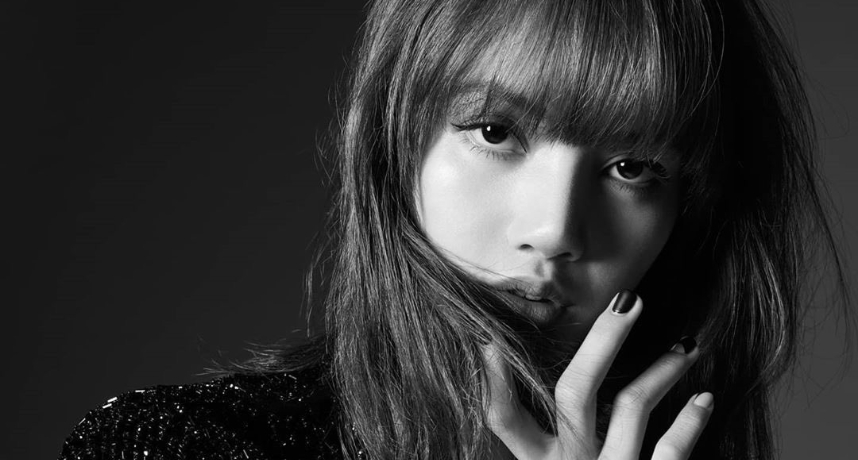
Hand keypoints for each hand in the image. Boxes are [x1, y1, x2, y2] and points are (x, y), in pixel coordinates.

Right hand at [484, 291, 712, 459]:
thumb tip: (513, 387)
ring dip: (662, 371)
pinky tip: (705, 399)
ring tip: (687, 346)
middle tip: (629, 302)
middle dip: (602, 342)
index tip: (488, 340)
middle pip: (576, 392)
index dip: (492, 381)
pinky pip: (671, 455)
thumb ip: (537, 442)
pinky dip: (690, 424)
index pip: (502, 420)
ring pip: (632, 408)